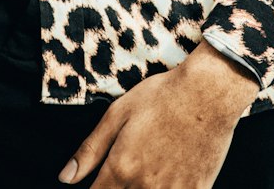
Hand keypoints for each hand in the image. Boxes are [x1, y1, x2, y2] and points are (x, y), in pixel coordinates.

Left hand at [58, 40, 259, 188]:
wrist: (208, 94)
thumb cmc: (162, 98)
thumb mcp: (118, 114)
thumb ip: (90, 150)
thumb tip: (65, 178)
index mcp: (121, 169)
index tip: (99, 185)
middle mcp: (145, 188)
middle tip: (128, 170)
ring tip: (145, 172)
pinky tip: (166, 178)